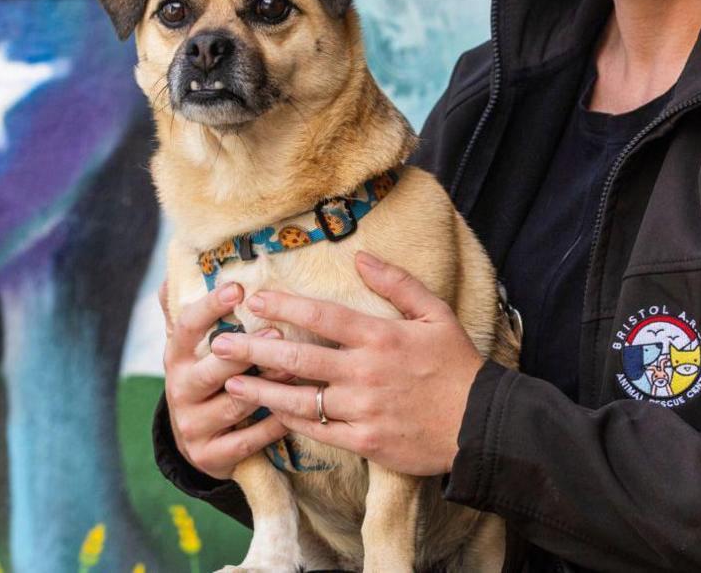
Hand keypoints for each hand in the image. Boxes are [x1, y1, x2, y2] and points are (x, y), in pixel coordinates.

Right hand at [159, 279, 291, 480]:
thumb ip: (183, 315)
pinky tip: (296, 411)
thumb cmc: (205, 380)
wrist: (197, 442)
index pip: (186, 328)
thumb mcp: (190, 349)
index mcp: (176, 358)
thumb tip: (167, 279)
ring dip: (266, 387)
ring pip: (234, 404)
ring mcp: (193, 425)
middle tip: (278, 332)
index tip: (238, 288)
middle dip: (245, 352)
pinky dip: (273, 425)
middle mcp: (180, 390)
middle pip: (212, 369)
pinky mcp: (210, 456)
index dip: (210, 308)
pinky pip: (248, 439)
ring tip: (295, 369)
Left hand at [209, 252, 485, 476]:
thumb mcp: (435, 313)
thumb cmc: (458, 366)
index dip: (283, 308)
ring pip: (298, 401)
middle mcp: (364, 373)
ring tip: (230, 383)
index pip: (321, 318)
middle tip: (220, 344)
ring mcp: (361, 411)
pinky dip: (290, 423)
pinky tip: (269, 414)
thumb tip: (360, 257)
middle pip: (297, 360)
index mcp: (380, 338)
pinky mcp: (363, 442)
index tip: (253, 300)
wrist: (481, 425)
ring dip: (260, 391)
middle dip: (253, 350)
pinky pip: (317, 432)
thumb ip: (397, 283)